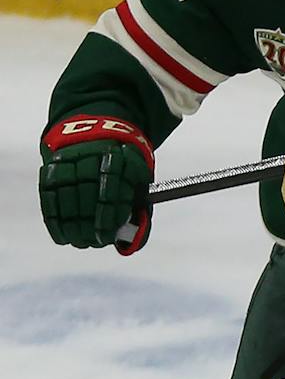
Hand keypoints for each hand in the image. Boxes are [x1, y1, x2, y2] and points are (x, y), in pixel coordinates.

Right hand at [40, 115, 153, 251]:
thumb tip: (127, 244)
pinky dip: (54, 220)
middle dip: (89, 224)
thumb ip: (140, 211)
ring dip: (72, 225)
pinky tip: (63, 236)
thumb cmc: (125, 169)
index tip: (107, 236)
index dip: (106, 217)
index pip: (110, 191)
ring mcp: (68, 162)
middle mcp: (90, 157)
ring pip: (65, 198)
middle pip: (85, 196)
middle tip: (95, 242)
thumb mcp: (141, 182)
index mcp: (118, 160)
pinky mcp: (51, 168)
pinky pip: (49, 196)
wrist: (99, 134)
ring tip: (81, 241)